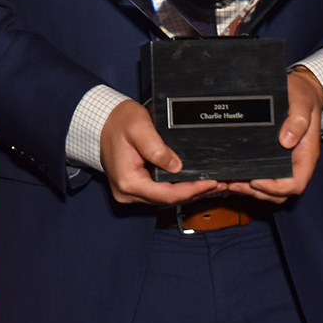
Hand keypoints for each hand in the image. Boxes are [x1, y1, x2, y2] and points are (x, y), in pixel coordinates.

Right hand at [99, 99, 219, 204]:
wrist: (104, 123)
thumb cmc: (119, 122)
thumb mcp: (139, 128)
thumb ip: (156, 147)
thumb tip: (176, 166)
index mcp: (128, 181)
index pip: (165, 194)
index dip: (191, 190)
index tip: (210, 182)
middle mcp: (128, 192)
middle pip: (167, 199)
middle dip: (194, 192)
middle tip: (218, 184)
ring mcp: (131, 192)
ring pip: (165, 198)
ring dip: (188, 191)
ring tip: (212, 183)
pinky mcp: (136, 187)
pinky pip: (160, 192)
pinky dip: (178, 188)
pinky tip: (193, 182)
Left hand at [224, 67, 322, 202]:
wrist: (301, 91)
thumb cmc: (302, 97)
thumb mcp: (301, 103)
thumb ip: (298, 120)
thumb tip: (286, 141)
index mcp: (306, 155)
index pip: (296, 183)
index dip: (275, 188)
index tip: (256, 181)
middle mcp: (296, 163)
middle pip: (280, 193)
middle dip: (257, 192)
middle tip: (234, 183)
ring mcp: (285, 163)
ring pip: (270, 189)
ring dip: (250, 190)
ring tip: (229, 182)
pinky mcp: (273, 159)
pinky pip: (263, 177)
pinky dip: (248, 181)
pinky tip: (232, 174)